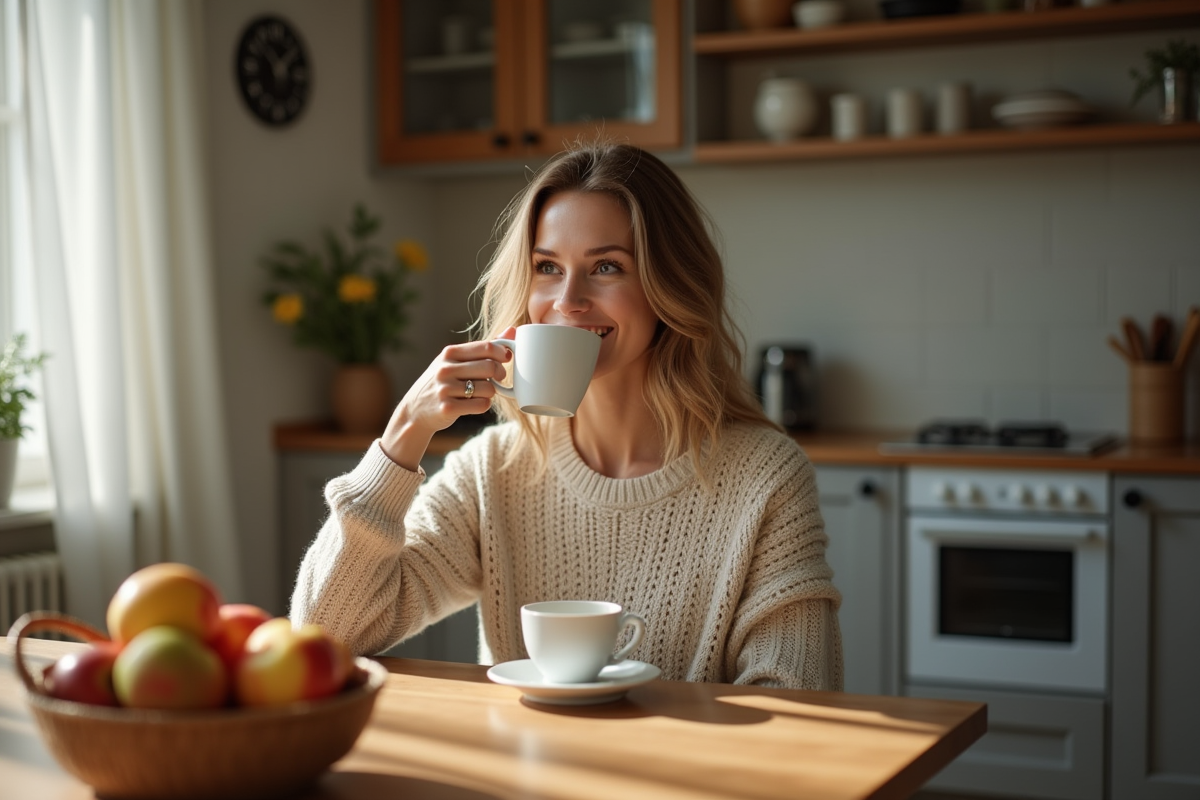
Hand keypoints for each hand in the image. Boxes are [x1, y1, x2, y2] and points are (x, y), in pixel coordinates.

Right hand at [379, 329, 514, 469]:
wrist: (415, 410)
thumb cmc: (442, 381)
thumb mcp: (455, 360)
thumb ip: (483, 347)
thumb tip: (512, 330)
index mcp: (449, 353)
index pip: (487, 347)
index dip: (503, 353)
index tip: (505, 359)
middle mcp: (445, 369)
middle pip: (490, 367)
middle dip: (500, 374)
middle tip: (497, 378)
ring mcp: (445, 389)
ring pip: (489, 388)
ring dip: (491, 392)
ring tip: (482, 391)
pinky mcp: (448, 408)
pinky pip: (482, 405)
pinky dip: (484, 405)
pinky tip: (475, 403)